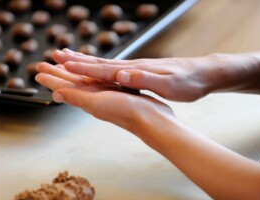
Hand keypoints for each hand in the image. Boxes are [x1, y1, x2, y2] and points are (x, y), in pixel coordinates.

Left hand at [35, 62, 174, 131]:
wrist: (151, 119)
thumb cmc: (126, 112)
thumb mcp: (97, 103)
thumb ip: (76, 98)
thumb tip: (55, 94)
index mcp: (88, 99)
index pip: (64, 86)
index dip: (50, 78)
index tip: (38, 71)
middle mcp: (95, 97)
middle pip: (71, 82)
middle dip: (57, 73)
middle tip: (43, 64)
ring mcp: (106, 95)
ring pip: (84, 81)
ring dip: (72, 73)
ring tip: (62, 65)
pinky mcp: (119, 92)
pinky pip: (100, 81)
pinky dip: (92, 75)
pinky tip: (91, 74)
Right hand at [52, 49, 239, 101]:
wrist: (204, 73)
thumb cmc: (188, 82)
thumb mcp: (169, 84)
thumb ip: (144, 79)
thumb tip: (121, 75)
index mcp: (135, 71)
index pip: (103, 69)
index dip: (81, 67)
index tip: (62, 64)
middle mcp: (132, 66)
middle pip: (99, 63)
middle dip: (76, 61)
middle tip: (56, 56)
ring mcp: (136, 67)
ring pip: (105, 64)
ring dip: (85, 62)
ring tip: (69, 58)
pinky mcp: (140, 70)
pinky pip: (114, 68)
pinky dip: (100, 68)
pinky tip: (97, 68)